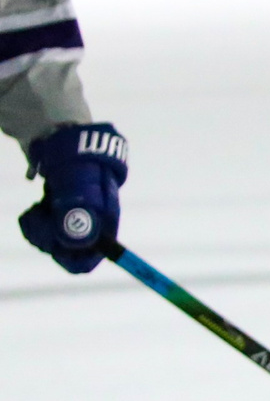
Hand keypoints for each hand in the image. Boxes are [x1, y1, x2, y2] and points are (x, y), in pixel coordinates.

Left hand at [19, 122, 127, 274]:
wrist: (65, 139)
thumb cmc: (75, 160)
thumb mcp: (76, 183)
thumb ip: (75, 212)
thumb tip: (70, 242)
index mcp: (103, 224)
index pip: (87, 261)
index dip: (69, 259)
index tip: (52, 243)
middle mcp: (92, 227)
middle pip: (66, 253)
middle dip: (47, 239)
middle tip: (39, 216)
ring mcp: (74, 220)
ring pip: (52, 243)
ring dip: (38, 229)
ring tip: (37, 208)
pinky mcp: (60, 214)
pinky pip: (43, 231)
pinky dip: (34, 222)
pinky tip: (37, 207)